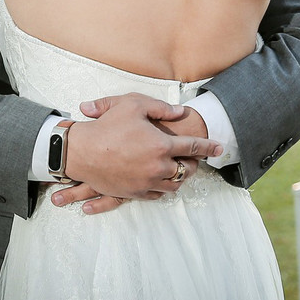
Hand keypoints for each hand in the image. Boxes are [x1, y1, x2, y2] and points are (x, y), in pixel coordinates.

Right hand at [65, 93, 221, 200]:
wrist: (80, 151)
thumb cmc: (106, 125)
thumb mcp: (134, 105)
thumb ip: (161, 108)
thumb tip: (181, 112)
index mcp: (161, 146)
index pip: (193, 147)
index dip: (209, 147)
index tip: (219, 148)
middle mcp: (157, 167)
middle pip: (186, 170)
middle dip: (193, 164)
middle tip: (193, 159)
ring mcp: (145, 182)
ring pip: (173, 185)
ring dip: (179, 178)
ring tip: (178, 170)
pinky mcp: (133, 192)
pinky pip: (156, 195)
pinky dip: (162, 188)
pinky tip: (160, 180)